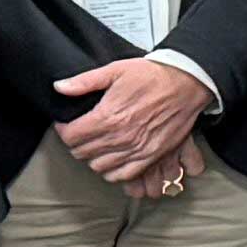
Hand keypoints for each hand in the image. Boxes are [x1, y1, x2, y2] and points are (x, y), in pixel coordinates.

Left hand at [59, 55, 215, 191]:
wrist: (186, 83)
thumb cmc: (152, 75)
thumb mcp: (115, 70)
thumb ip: (84, 81)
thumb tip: (59, 87)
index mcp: (108, 116)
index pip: (71, 136)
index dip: (64, 130)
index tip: (66, 124)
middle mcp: (120, 137)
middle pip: (82, 152)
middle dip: (77, 143)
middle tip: (81, 133)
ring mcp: (136, 150)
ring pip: (99, 166)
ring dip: (93, 157)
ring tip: (96, 145)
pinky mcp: (151, 157)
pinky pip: (123, 175)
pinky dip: (112, 171)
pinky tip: (111, 160)